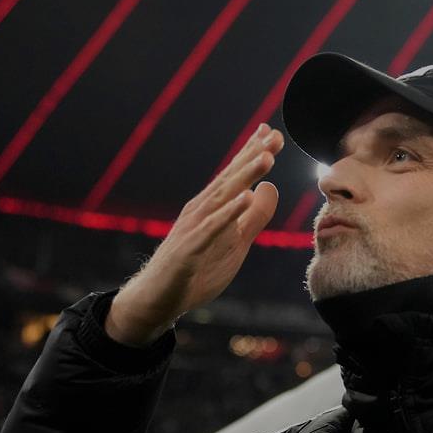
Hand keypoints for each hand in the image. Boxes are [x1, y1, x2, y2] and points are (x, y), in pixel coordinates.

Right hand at [105, 123, 283, 345]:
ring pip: (222, 198)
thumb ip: (254, 217)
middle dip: (251, 156)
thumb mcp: (236, 243)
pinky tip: (245, 198)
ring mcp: (194, 228)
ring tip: (266, 158)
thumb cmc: (196, 269)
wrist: (158, 299)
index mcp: (212, 208)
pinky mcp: (190, 250)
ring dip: (244, 177)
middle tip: (274, 135)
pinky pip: (212, 229)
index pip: (234, 177)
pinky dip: (228, 213)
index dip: (252, 154)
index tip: (272, 132)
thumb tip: (269, 188)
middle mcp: (201, 211)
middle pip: (230, 180)